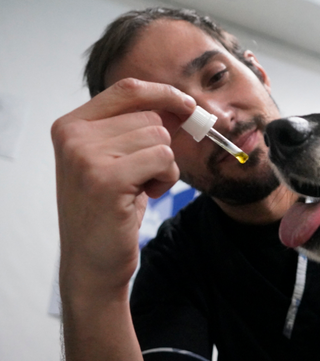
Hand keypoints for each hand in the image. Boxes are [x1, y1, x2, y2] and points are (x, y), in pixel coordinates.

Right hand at [51, 78, 195, 294]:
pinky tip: (145, 196)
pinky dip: (166, 179)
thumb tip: (182, 104)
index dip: (164, 93)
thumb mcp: (117, 160)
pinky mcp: (107, 178)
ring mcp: (86, 156)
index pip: (127, 89)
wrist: (92, 263)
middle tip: (142, 177)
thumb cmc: (110, 211)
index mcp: (71, 125)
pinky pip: (164, 158)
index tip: (188, 105)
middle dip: (161, 147)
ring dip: (164, 166)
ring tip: (139, 189)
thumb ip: (137, 129)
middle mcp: (73, 136)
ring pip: (160, 138)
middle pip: (150, 117)